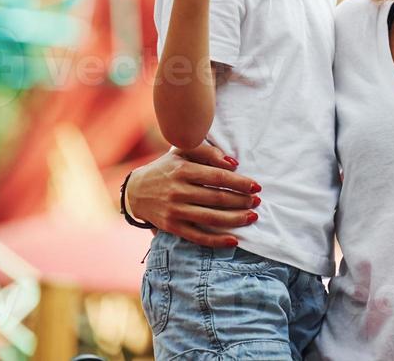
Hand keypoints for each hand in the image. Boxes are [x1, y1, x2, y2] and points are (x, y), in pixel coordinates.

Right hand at [125, 143, 260, 247]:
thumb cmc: (166, 168)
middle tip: (258, 202)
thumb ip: (208, 152)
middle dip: (241, 201)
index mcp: (182, 170)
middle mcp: (178, 191)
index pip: (218, 178)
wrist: (135, 191)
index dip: (239, 183)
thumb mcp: (183, 152)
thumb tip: (233, 163)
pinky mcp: (172, 227)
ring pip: (210, 218)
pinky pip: (197, 236)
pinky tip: (234, 241)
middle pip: (217, 198)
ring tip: (252, 217)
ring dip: (235, 219)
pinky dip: (216, 240)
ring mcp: (174, 211)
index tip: (256, 186)